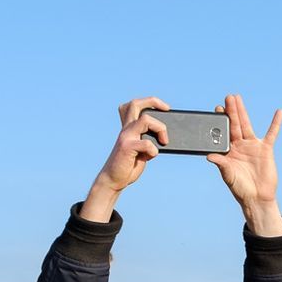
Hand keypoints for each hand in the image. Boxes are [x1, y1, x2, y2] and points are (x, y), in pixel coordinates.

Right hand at [82, 96, 170, 217]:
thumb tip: (166, 137)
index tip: (165, 108)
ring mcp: (125, 137)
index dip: (150, 101)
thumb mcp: (142, 150)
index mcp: (129, 128)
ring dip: (160, 128)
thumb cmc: (129, 165)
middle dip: (153, 101)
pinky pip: (147, 143)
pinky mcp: (127, 147)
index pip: (134, 106)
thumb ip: (149, 140)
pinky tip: (151, 157)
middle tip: (166, 109)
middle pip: (135, 104)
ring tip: (164, 141)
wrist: (114, 179)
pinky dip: (154, 150)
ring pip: (145, 119)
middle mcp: (126, 129)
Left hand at [206, 94, 281, 235]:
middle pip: (234, 124)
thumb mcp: (228, 175)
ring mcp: (253, 146)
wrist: (257, 197)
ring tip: (238, 98)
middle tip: (228, 97)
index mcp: (228, 151)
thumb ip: (221, 164)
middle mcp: (239, 145)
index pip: (223, 132)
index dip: (221, 120)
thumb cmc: (240, 188)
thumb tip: (209, 156)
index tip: (217, 109)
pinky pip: (272, 133)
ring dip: (243, 112)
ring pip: (247, 125)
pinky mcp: (266, 149)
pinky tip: (279, 112)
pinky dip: (276, 123)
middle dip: (231, 111)